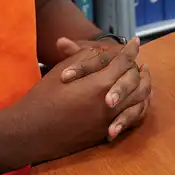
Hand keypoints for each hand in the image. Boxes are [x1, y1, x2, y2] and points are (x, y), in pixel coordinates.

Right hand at [5, 39, 148, 166]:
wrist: (31, 131)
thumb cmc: (43, 98)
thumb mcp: (62, 70)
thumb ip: (86, 58)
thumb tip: (102, 51)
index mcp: (99, 84)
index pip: (123, 62)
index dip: (130, 50)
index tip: (136, 42)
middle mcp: (109, 103)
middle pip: (135, 81)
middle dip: (138, 68)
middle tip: (139, 61)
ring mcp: (109, 120)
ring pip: (138, 101)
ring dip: (143, 87)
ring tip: (143, 78)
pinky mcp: (104, 132)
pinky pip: (131, 119)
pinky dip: (138, 107)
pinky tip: (136, 100)